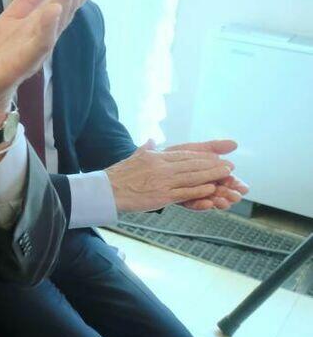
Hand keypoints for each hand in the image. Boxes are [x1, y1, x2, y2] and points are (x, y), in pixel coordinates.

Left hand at [0, 0, 89, 132]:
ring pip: (57, 21)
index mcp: (41, 24)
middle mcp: (44, 35)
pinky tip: (54, 10)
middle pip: (65, 6)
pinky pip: (39, 43)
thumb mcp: (10, 19)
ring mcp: (36, 48)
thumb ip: (26, 0)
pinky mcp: (23, 61)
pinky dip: (48, 26)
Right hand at [105, 139, 237, 212]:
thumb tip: (150, 140)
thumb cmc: (118, 175)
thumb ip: (144, 148)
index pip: (184, 155)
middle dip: (213, 165)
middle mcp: (161, 167)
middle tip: (229, 165)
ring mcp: (163, 181)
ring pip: (192, 177)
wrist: (107, 190)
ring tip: (226, 175)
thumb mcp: (133, 157)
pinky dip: (199, 190)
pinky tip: (211, 189)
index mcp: (156, 157)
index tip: (216, 156)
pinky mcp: (162, 196)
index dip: (202, 156)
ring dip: (212, 176)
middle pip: (192, 164)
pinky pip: (185, 192)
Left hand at [162, 139, 247, 210]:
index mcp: (208, 173)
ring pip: (208, 198)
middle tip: (236, 197)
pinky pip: (191, 203)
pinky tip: (208, 203)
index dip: (235, 184)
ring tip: (224, 201)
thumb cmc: (172, 155)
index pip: (226, 180)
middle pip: (219, 191)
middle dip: (229, 194)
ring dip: (218, 200)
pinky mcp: (179, 198)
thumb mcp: (194, 149)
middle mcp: (201, 184)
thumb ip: (214, 147)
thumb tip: (234, 144)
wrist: (148, 161)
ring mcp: (191, 192)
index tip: (243, 187)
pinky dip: (200, 203)